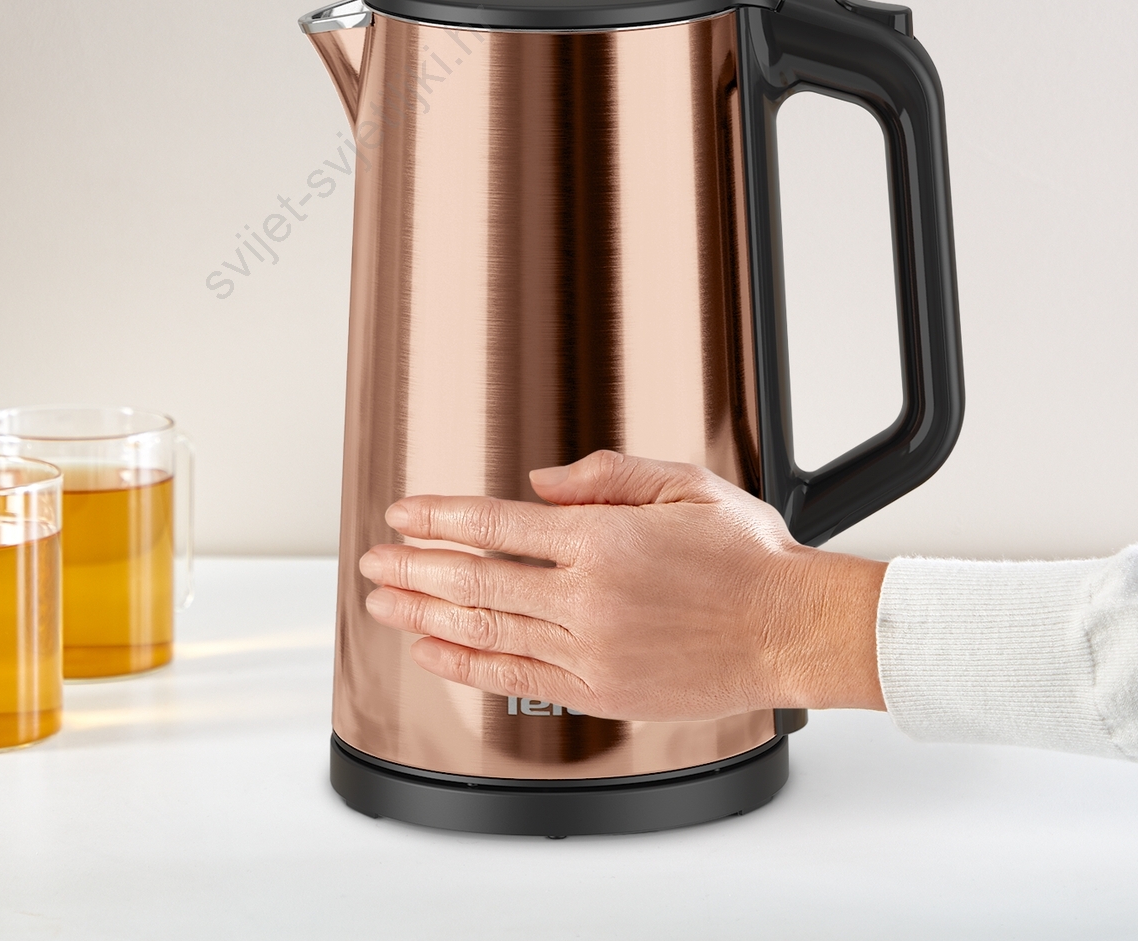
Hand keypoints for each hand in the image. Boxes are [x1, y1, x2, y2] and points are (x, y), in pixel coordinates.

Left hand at [359, 450, 886, 720]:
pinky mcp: (601, 692)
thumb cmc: (746, 557)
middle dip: (413, 568)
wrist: (792, 629)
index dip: (438, 519)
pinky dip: (467, 665)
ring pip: (485, 631)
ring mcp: (591, 651)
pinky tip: (434, 652)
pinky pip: (516, 679)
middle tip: (373, 560)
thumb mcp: (679, 484)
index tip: (402, 514)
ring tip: (383, 603)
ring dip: (424, 615)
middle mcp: (588, 599)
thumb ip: (603, 475)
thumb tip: (536, 485)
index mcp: (602, 540)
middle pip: (474, 582)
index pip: (494, 526)